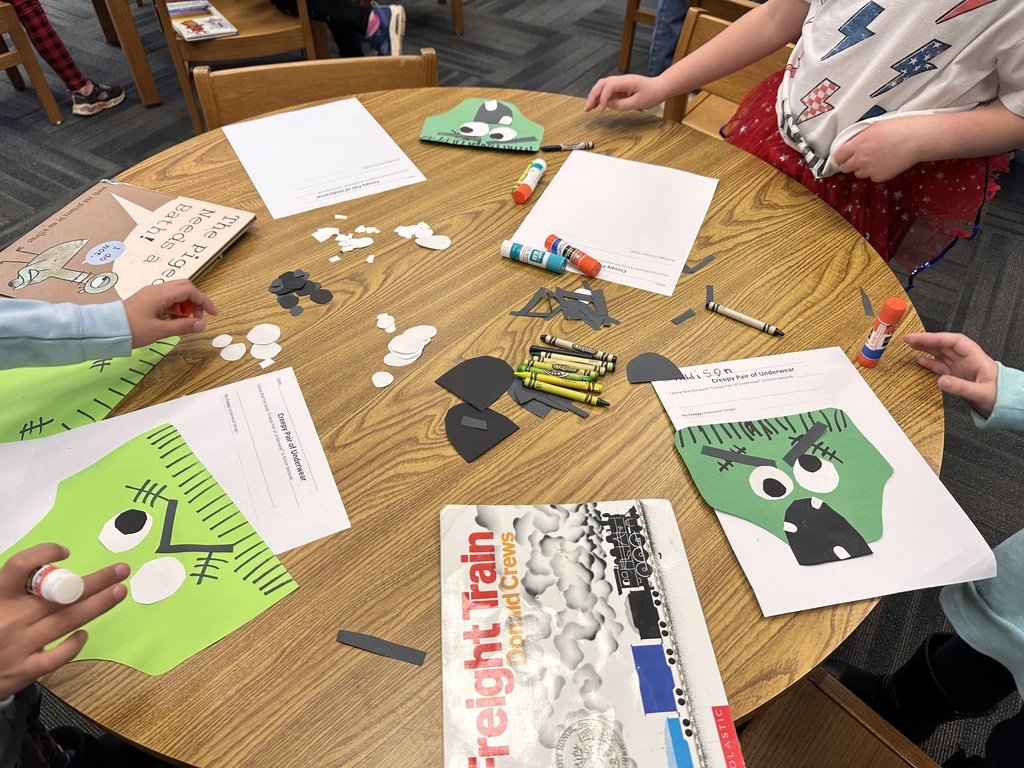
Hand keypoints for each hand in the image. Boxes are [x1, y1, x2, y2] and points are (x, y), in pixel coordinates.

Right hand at [0, 543, 128, 698]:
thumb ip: (15, 587)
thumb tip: (49, 571)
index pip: (22, 566)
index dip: (45, 553)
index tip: (65, 552)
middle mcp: (10, 618)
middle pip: (60, 594)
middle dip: (95, 580)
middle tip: (120, 571)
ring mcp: (19, 645)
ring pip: (66, 620)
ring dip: (97, 605)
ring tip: (118, 592)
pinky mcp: (24, 670)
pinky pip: (56, 657)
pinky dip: (73, 645)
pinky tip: (84, 634)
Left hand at [123, 279, 217, 346]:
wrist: (106, 330)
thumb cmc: (132, 330)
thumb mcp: (159, 331)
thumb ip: (182, 326)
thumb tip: (202, 325)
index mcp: (161, 294)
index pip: (190, 290)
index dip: (204, 301)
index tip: (212, 314)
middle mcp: (157, 289)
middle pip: (185, 286)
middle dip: (196, 301)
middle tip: (197, 318)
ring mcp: (151, 293)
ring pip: (176, 291)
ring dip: (186, 303)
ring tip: (184, 320)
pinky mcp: (146, 299)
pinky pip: (167, 297)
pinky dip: (176, 305)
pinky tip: (173, 318)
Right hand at [584, 74, 668, 111]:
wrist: (661, 87)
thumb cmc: (653, 93)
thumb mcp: (639, 102)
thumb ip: (622, 104)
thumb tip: (609, 105)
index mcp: (626, 81)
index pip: (609, 86)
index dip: (603, 98)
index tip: (601, 109)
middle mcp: (621, 80)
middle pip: (601, 84)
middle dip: (593, 95)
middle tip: (587, 108)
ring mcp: (620, 83)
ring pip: (602, 86)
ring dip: (594, 96)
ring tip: (588, 108)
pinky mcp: (620, 88)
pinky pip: (607, 91)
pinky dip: (600, 97)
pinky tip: (596, 105)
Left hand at [833, 119, 920, 181]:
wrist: (918, 139)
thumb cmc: (899, 127)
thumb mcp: (874, 126)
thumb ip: (859, 137)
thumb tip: (851, 143)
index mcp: (857, 144)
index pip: (838, 156)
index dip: (841, 156)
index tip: (845, 155)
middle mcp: (861, 158)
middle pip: (845, 168)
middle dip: (850, 164)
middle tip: (859, 158)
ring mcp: (870, 169)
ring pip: (858, 174)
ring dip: (863, 168)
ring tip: (876, 159)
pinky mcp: (880, 177)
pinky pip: (872, 178)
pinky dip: (876, 173)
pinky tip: (886, 163)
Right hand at [904, 332, 998, 417]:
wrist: (1005, 405)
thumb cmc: (999, 396)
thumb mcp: (981, 393)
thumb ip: (961, 387)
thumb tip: (941, 381)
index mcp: (976, 358)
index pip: (954, 341)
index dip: (937, 338)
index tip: (921, 338)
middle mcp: (967, 360)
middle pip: (945, 345)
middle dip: (927, 340)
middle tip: (909, 339)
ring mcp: (961, 367)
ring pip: (941, 353)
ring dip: (926, 348)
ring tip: (911, 345)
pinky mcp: (957, 376)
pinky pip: (941, 366)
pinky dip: (930, 362)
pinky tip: (920, 360)